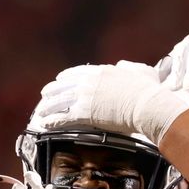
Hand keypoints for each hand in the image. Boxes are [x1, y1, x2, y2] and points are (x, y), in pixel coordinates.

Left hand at [34, 61, 188, 143]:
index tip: (59, 80)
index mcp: (102, 71)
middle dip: (52, 91)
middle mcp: (90, 82)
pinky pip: (63, 116)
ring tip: (40, 112)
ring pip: (60, 101)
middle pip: (64, 85)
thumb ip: (129, 67)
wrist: (146, 104)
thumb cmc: (148, 90)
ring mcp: (86, 96)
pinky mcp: (85, 113)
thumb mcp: (141, 71)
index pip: (77, 72)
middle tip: (45, 95)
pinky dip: (53, 120)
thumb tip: (122, 65)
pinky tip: (46, 123)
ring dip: (48, 107)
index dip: (66, 77)